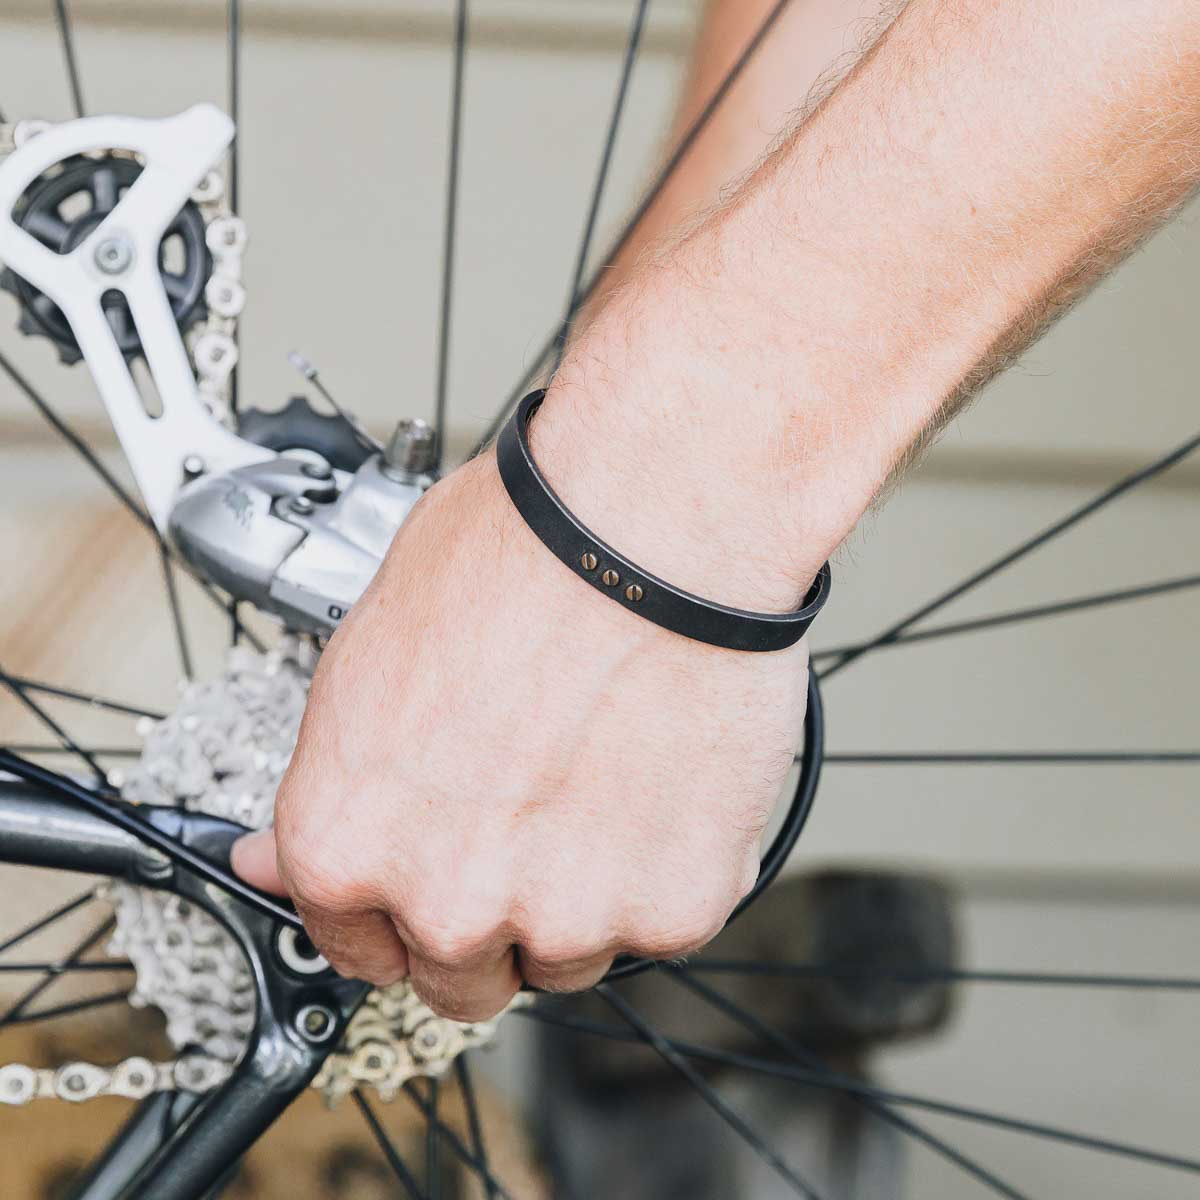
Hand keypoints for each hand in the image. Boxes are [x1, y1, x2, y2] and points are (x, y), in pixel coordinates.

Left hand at [232, 439, 810, 1021]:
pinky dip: (669, 863)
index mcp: (349, 845)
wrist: (644, 523)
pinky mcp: (675, 904)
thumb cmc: (512, 556)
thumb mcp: (366, 656)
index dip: (399, 910)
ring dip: (585, 891)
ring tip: (605, 774)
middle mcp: (449, 902)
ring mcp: (569, 916)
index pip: (357, 947)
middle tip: (532, 819)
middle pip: (464, 976)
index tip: (432, 881)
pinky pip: (663, 915)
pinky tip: (662, 772)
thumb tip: (274, 856)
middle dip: (491, 915)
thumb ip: (332, 784)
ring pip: (572, 952)